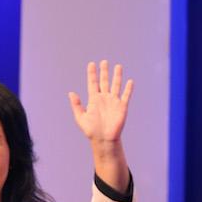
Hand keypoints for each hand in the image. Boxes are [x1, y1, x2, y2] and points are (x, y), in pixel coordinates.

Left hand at [68, 60, 132, 191]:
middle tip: (104, 62)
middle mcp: (104, 98)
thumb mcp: (81, 117)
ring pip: (116, 85)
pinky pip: (126, 95)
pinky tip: (130, 81)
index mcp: (93, 100)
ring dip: (117, 76)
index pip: (93, 83)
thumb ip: (77, 105)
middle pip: (104, 82)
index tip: (91, 64)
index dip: (92, 74)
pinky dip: (128, 88)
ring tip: (118, 66)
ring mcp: (113, 101)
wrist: (103, 139)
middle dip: (104, 72)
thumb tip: (71, 93)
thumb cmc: (91, 130)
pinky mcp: (122, 106)